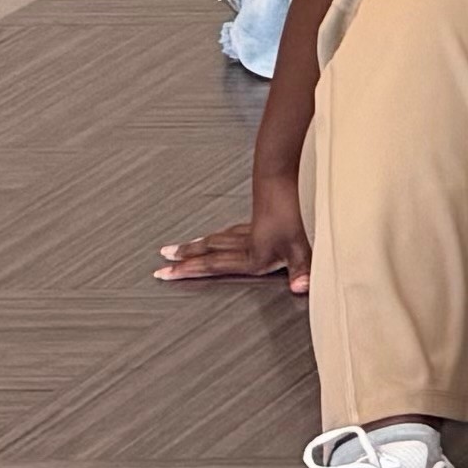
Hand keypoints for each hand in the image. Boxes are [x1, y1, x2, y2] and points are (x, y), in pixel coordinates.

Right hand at [156, 182, 310, 291]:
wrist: (290, 179)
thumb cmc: (297, 214)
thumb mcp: (302, 247)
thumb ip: (302, 269)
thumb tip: (300, 288)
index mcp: (253, 255)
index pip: (213, 265)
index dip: (189, 270)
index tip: (165, 272)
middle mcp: (248, 243)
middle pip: (210, 249)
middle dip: (187, 256)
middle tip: (164, 258)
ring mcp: (254, 228)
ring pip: (220, 237)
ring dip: (200, 244)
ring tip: (183, 247)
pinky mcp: (263, 216)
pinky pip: (235, 229)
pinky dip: (223, 234)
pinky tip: (225, 233)